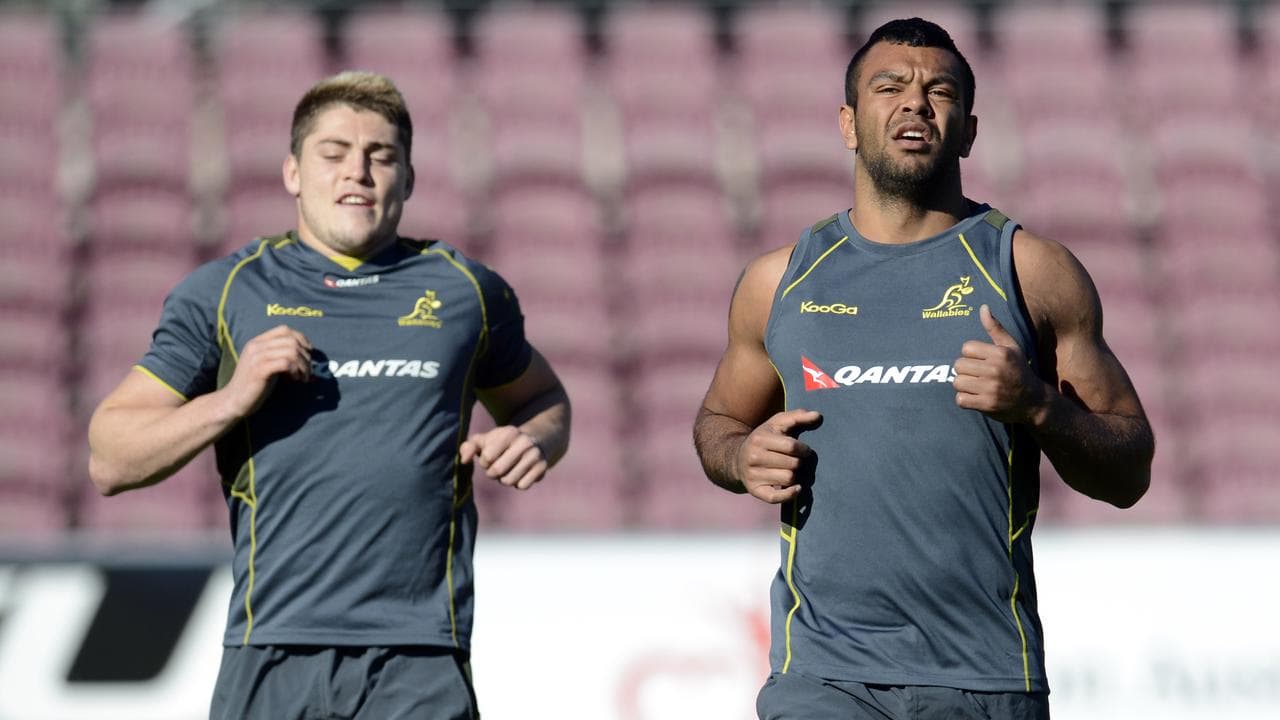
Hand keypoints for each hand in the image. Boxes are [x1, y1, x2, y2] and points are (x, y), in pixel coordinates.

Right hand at [220, 324, 312, 418]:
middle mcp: (256, 346)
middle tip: (307, 371)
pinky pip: (286, 363)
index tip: (308, 352)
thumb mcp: (266, 364)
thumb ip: (280, 355)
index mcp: (257, 342)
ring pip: (291, 351)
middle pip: (291, 340)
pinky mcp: (259, 370)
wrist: (233, 401)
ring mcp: (257, 357)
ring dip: (303, 365)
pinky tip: (294, 379)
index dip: (301, 338)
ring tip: (302, 377)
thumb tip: (308, 356)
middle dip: (305, 356)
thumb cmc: (254, 385)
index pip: (284, 330)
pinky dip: (295, 371)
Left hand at [460, 426, 545, 489]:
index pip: (487, 458)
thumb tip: (464, 460)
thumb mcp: (486, 440)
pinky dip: (518, 483)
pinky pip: (522, 486)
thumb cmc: (502, 442)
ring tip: (508, 470)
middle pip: (497, 471)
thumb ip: (469, 447)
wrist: (535, 439)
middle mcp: (524, 443)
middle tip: (497, 467)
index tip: (489, 458)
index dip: (485, 462)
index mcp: (508, 433)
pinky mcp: (542, 467)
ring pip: (509, 481)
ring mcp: (535, 455)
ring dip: (504, 479)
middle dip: (492, 473)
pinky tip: (520, 473)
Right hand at [736, 409, 821, 503]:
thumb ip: (798, 417)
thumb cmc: (765, 439)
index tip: (805, 450)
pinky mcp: (754, 490)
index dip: (804, 449)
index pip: (792, 446)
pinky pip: (777, 497)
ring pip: (788, 479)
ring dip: (795, 476)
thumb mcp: (778, 423)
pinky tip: (796, 487)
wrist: (737, 458)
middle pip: (793, 464)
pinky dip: (790, 494)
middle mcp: (754, 457)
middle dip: (799, 462)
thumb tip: (819, 416)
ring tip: (791, 470)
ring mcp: (753, 475)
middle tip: (797, 461)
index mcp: (760, 439)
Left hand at [953, 304, 1048, 423]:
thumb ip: (995, 328)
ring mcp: (991, 388)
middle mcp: (995, 370)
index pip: (966, 348)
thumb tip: (983, 307)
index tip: (981, 361)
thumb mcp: (1011, 347)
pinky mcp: (986, 405)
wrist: (1033, 401)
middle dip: (966, 370)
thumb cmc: (1019, 370)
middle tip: (978, 375)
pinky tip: (976, 397)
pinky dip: (965, 400)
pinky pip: (960, 400)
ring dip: (964, 386)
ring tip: (977, 386)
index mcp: (1000, 353)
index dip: (971, 355)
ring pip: (957, 382)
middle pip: (959, 365)